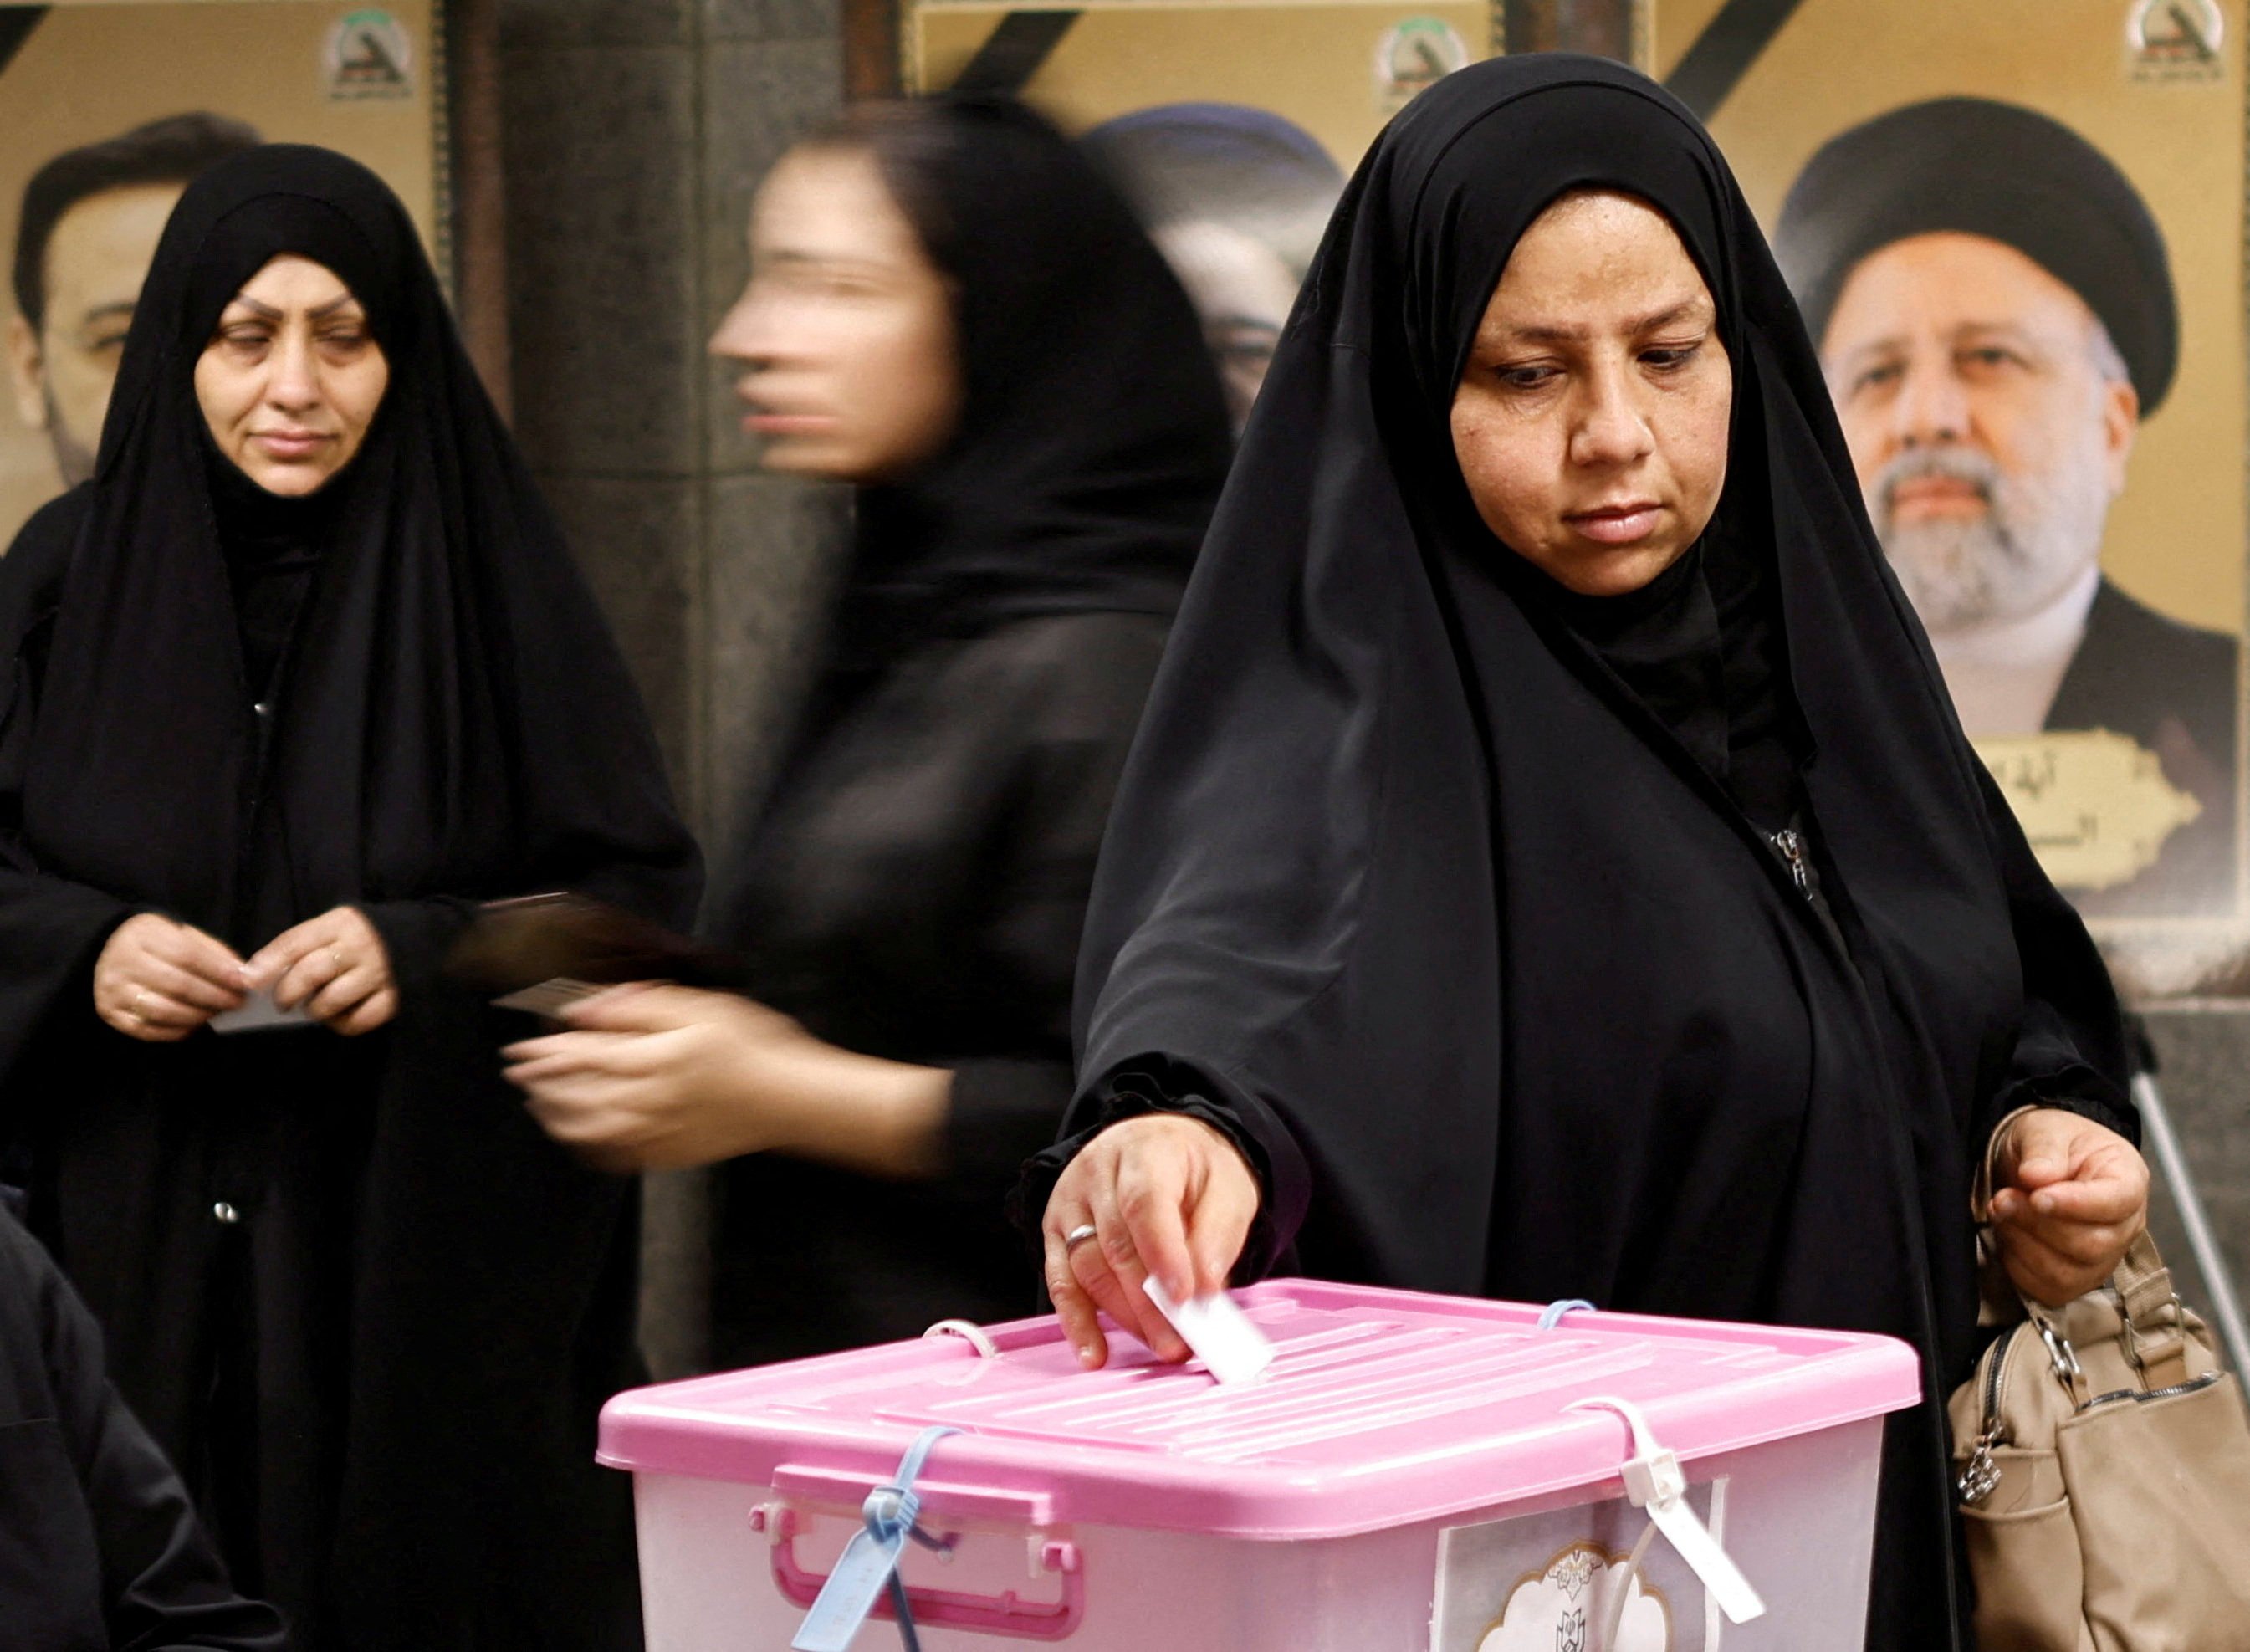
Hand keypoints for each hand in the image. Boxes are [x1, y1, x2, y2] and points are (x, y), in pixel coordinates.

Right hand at [93, 913, 247, 1040]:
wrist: (108, 952)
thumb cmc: (156, 944)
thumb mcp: (181, 934)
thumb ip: (211, 951)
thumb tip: (241, 973)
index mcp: (144, 935)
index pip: (187, 954)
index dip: (219, 970)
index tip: (243, 981)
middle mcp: (124, 963)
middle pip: (177, 984)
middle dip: (214, 996)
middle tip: (236, 1002)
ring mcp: (113, 990)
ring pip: (162, 1011)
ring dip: (198, 1016)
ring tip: (217, 1012)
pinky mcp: (111, 1013)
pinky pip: (148, 1030)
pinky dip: (177, 1030)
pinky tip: (194, 1024)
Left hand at [245, 906, 396, 1034]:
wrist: (417, 939)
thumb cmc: (359, 938)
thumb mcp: (331, 928)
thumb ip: (300, 946)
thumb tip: (256, 975)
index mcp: (340, 924)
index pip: (295, 942)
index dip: (268, 964)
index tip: (250, 981)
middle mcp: (359, 946)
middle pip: (312, 972)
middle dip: (287, 993)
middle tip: (282, 1003)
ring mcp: (378, 973)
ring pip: (332, 1000)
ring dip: (314, 1010)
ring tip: (314, 1007)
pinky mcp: (393, 997)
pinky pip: (359, 1020)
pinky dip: (342, 1024)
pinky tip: (338, 1016)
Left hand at [502, 984, 947, 1175]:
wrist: (792, 1098)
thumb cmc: (754, 1045)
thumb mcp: (702, 1008)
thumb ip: (642, 1006)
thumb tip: (586, 1009)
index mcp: (656, 1059)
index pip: (584, 1055)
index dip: (547, 1052)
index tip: (520, 1046)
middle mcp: (648, 1101)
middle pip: (577, 1095)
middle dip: (541, 1083)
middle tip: (517, 1071)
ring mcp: (656, 1133)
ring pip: (588, 1130)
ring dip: (555, 1115)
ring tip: (537, 1102)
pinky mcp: (666, 1154)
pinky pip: (612, 1156)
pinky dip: (585, 1146)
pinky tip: (576, 1135)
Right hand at [1041, 1113, 1260, 1370]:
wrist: (1162, 1145)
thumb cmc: (1196, 1171)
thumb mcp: (1227, 1188)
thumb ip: (1218, 1236)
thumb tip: (1204, 1290)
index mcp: (1145, 1150)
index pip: (1144, 1203)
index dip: (1163, 1254)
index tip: (1185, 1298)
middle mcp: (1097, 1171)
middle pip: (1116, 1244)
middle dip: (1149, 1302)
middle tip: (1180, 1342)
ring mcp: (1070, 1202)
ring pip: (1088, 1268)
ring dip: (1124, 1316)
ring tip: (1161, 1346)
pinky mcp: (1056, 1232)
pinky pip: (1060, 1283)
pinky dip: (1077, 1323)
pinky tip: (1094, 1354)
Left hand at [1987, 1107, 2150, 1306]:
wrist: (2035, 1165)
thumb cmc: (2051, 1145)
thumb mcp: (2045, 1130)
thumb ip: (2044, 1150)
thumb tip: (2037, 1177)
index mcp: (2128, 1179)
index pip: (2117, 1203)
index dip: (2076, 1205)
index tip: (2037, 1196)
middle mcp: (2125, 1225)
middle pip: (2093, 1245)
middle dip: (2039, 1224)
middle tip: (2004, 1198)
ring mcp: (2104, 1257)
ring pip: (2069, 1274)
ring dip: (2024, 1245)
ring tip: (2003, 1212)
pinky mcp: (2077, 1279)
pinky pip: (2049, 1290)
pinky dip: (2019, 1266)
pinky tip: (2009, 1236)